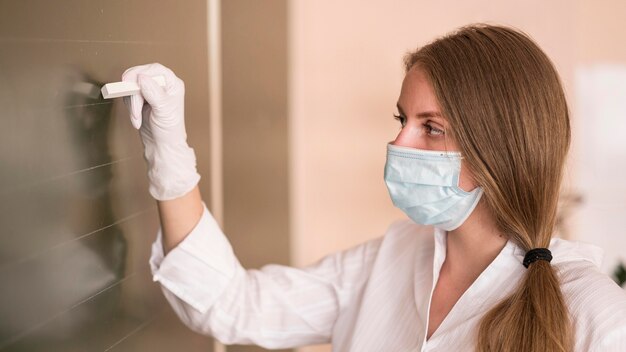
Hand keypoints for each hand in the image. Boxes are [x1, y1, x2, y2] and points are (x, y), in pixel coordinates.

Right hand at [121, 63, 199, 199]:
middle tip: (134, 109)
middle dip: (134, 94)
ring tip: (137, 119)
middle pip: (139, 76)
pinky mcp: (141, 99)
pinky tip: (137, 119)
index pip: (154, 69)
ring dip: (131, 104)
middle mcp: (162, 85)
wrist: (162, 146)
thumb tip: (142, 77)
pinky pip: (128, 96)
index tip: (129, 83)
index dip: (140, 73)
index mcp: (172, 84)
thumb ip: (153, 92)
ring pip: (131, 87)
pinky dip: (130, 108)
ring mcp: (151, 92)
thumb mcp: (163, 110)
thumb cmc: (169, 130)